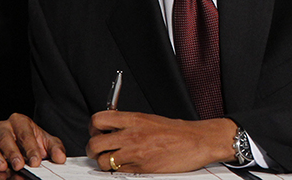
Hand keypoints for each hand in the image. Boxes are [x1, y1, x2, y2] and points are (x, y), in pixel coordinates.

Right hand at [0, 113, 66, 172]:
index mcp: (20, 121)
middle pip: (6, 138)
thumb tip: (60, 157)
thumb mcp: (46, 143)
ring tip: (2, 167)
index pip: (25, 134)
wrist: (22, 144)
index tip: (36, 160)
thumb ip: (55, 149)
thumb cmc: (32, 141)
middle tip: (19, 164)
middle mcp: (4, 127)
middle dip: (13, 153)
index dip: (31, 148)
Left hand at [87, 111, 236, 172]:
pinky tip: (127, 165)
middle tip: (99, 150)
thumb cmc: (178, 132)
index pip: (98, 120)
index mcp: (134, 118)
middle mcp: (132, 135)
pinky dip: (118, 170)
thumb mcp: (151, 119)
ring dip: (104, 162)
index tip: (98, 132)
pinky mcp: (140, 168)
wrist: (197, 141)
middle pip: (95, 143)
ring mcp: (135, 153)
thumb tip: (112, 128)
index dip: (93, 128)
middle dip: (93, 149)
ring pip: (102, 161)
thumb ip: (130, 123)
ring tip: (113, 160)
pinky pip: (118, 172)